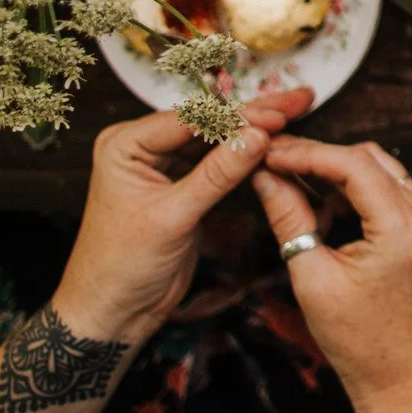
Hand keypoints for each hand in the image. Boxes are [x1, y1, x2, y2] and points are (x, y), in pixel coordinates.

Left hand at [47, 87, 313, 346]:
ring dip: (255, 132)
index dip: (239, 116)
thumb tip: (258, 137)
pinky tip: (273, 145)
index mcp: (126, 145)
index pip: (192, 120)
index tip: (279, 114)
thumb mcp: (172, 216)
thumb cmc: (122, 266)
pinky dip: (246, 157)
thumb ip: (216, 175)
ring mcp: (164, 167)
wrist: (112, 312)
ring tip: (296, 113)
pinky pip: (218, 165)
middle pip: (208, 125)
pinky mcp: (182, 188)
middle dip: (254, 114)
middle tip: (298, 100)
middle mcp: (144, 148)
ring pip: (217, 142)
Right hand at [251, 135, 411, 412]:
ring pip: (377, 169)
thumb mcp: (312, 276)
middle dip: (318, 155)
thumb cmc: (354, 336)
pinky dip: (351, 188)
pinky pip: (384, 189)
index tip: (270, 152)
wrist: (394, 371)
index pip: (353, 165)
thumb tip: (264, 177)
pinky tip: (317, 202)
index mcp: (402, 228)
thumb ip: (289, 219)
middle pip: (367, 159)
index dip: (308, 153)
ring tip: (289, 178)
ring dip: (334, 169)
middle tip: (274, 160)